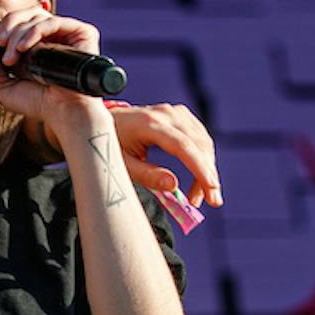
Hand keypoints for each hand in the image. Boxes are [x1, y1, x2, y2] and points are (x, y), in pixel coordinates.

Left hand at [0, 7, 102, 125]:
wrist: (63, 112)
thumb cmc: (37, 103)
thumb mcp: (2, 87)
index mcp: (37, 42)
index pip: (20, 20)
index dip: (6, 26)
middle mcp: (53, 35)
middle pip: (28, 13)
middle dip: (10, 26)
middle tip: (1, 44)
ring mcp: (68, 32)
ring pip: (38, 16)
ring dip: (18, 34)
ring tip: (12, 58)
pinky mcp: (82, 32)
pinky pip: (53, 22)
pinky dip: (34, 32)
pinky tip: (24, 48)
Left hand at [108, 102, 222, 207]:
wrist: (104, 122)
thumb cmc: (109, 145)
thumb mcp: (121, 164)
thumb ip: (145, 175)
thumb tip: (173, 186)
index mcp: (149, 124)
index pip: (182, 146)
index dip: (199, 168)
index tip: (211, 188)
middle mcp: (166, 114)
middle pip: (198, 144)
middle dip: (208, 175)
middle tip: (211, 201)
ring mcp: (175, 112)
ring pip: (203, 142)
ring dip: (207, 169)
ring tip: (199, 196)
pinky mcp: (180, 116)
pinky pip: (199, 138)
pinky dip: (203, 159)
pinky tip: (199, 178)